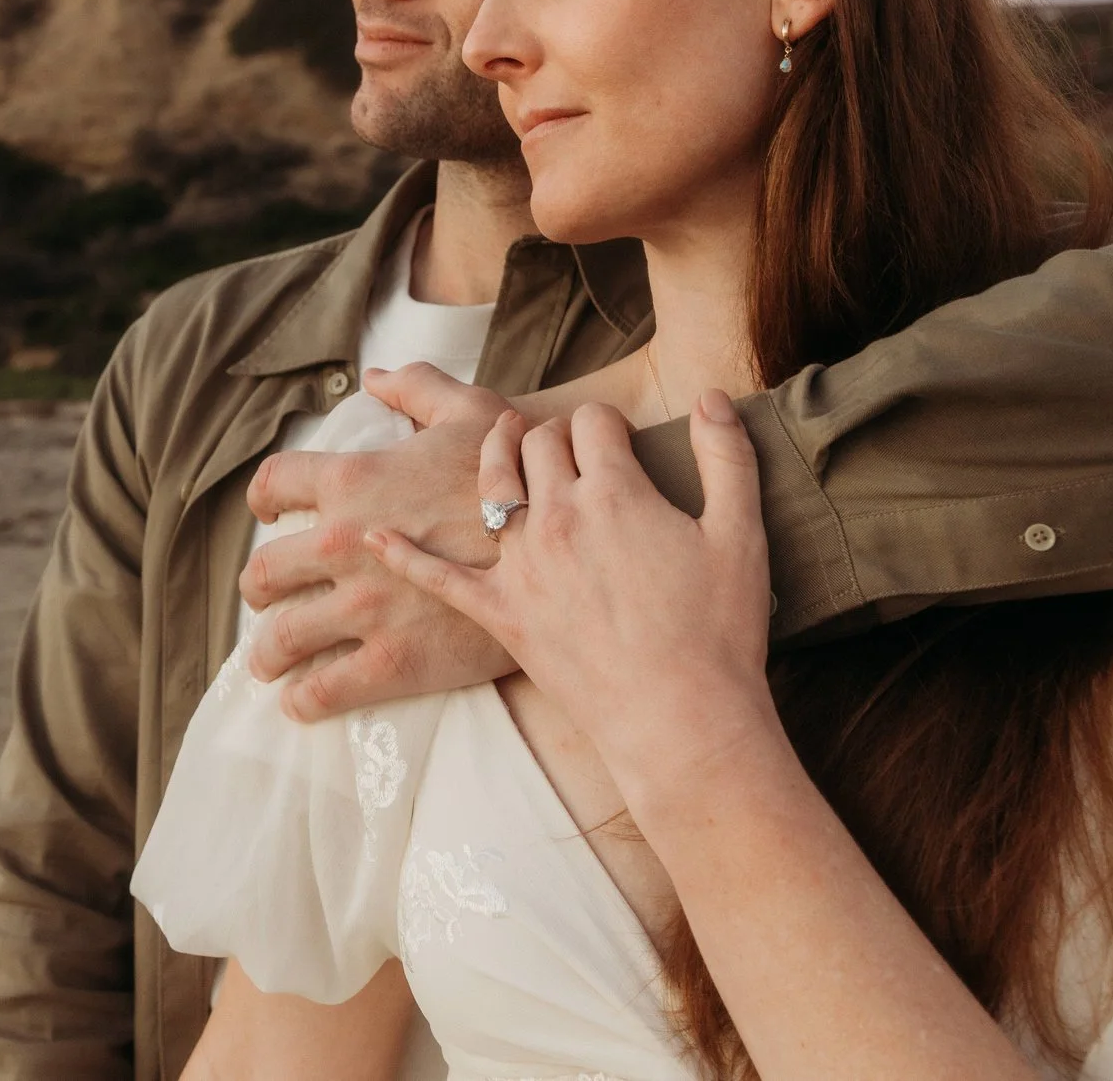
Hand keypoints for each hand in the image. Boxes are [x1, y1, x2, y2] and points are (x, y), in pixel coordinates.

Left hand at [241, 365, 519, 720]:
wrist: (567, 547)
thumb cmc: (520, 475)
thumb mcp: (471, 411)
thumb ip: (417, 389)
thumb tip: (375, 378)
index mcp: (353, 479)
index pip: (273, 485)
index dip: (264, 500)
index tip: (268, 514)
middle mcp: (343, 543)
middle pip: (263, 573)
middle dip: (257, 589)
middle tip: (265, 597)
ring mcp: (365, 607)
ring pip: (282, 638)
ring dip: (267, 653)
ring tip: (269, 661)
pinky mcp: (395, 660)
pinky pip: (325, 690)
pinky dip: (304, 700)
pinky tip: (301, 702)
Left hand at [371, 392, 778, 801]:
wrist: (681, 718)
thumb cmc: (718, 629)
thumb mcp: (740, 532)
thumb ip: (727, 454)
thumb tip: (711, 394)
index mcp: (613, 490)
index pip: (590, 422)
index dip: (604, 423)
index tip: (616, 437)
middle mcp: (555, 517)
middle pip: (534, 445)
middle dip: (549, 435)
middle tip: (565, 447)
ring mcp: (521, 567)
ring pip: (489, 488)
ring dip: (491, 457)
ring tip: (498, 444)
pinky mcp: (499, 614)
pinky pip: (437, 577)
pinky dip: (401, 554)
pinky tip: (372, 534)